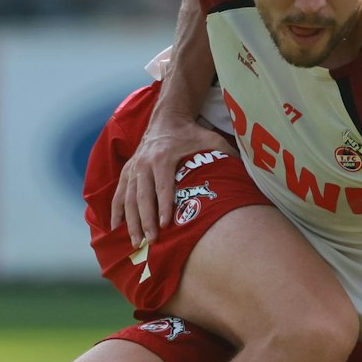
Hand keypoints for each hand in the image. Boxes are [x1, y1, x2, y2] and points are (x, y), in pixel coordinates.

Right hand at [111, 109, 219, 245]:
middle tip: (151, 241)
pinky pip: (118, 193)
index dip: (163, 206)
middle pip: (143, 196)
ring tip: (135, 242)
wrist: (166, 119)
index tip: (165, 225)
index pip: (163, 186)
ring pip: (128, 198)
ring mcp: (133, 168)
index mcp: (163, 157)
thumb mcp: (209, 138)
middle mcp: (145, 163)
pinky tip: (116, 228)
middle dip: (145, 220)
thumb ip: (224, 153)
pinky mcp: (127, 171)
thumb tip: (245, 172)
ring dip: (131, 221)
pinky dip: (116, 211)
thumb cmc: (190, 133)